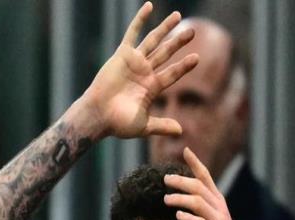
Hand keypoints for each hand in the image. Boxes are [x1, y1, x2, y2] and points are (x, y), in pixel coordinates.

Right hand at [82, 2, 197, 138]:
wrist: (98, 116)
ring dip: (165, 29)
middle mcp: (145, 73)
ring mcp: (134, 63)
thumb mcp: (143, 126)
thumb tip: (181, 132)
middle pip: (166, 53)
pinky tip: (149, 6)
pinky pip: (132, 34)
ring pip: (153, 41)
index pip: (172, 73)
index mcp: (152, 88)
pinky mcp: (122, 56)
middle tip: (192, 31)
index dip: (184, 66)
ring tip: (178, 16)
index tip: (197, 58)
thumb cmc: (118, 124)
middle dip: (178, 42)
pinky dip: (140, 20)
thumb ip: (161, 126)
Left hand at [163, 147, 255, 219]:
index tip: (186, 150)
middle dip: (182, 181)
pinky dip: (189, 218)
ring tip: (166, 200)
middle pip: (199, 187)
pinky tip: (178, 217)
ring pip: (199, 203)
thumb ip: (201, 210)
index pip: (207, 177)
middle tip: (165, 179)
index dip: (196, 163)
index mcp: (218, 203)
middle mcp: (220, 209)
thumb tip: (183, 201)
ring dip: (181, 199)